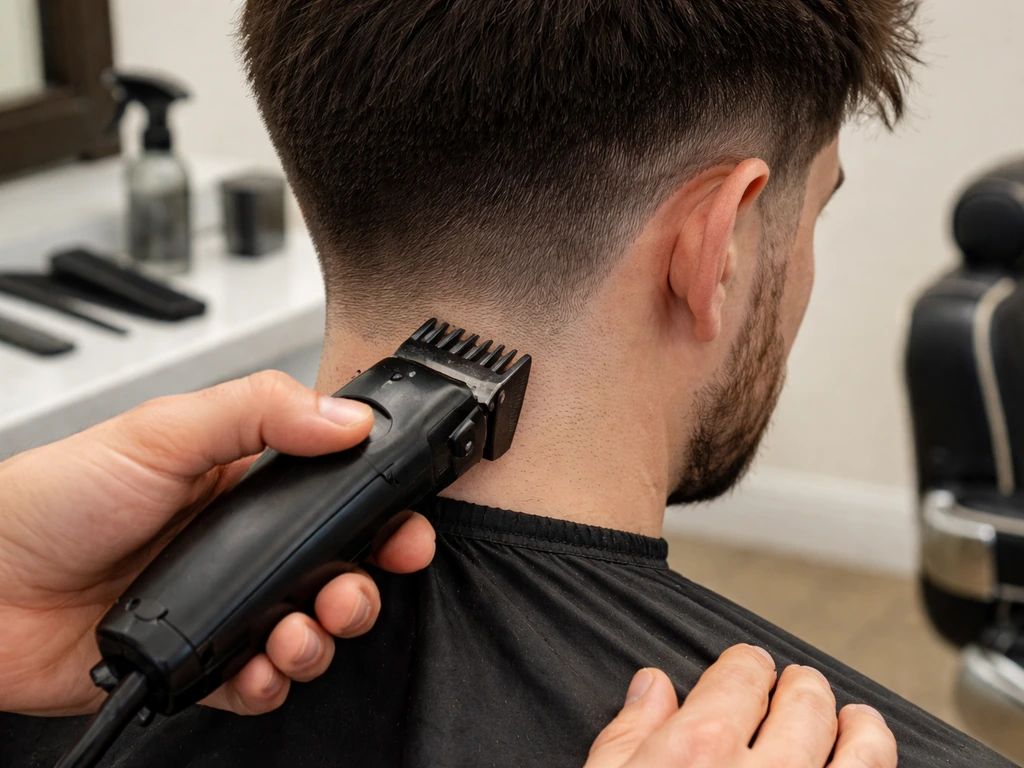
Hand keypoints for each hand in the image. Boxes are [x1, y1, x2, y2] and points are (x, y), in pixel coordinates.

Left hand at [0, 371, 434, 716]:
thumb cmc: (54, 498)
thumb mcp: (163, 431)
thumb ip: (259, 411)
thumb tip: (347, 414)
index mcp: (244, 484)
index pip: (337, 497)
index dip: (382, 515)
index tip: (406, 527)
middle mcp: (241, 547)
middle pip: (337, 572)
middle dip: (362, 588)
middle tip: (352, 592)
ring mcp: (222, 605)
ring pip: (307, 630)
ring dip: (321, 639)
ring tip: (299, 631)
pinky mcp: (198, 660)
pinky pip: (259, 681)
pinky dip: (271, 682)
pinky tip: (256, 665)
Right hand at [587, 644, 896, 767]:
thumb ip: (628, 736)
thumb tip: (652, 685)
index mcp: (696, 751)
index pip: (742, 675)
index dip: (747, 664)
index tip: (748, 667)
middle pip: (805, 704)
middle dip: (803, 687)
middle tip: (802, 686)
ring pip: (864, 755)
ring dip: (863, 730)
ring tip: (860, 722)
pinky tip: (868, 766)